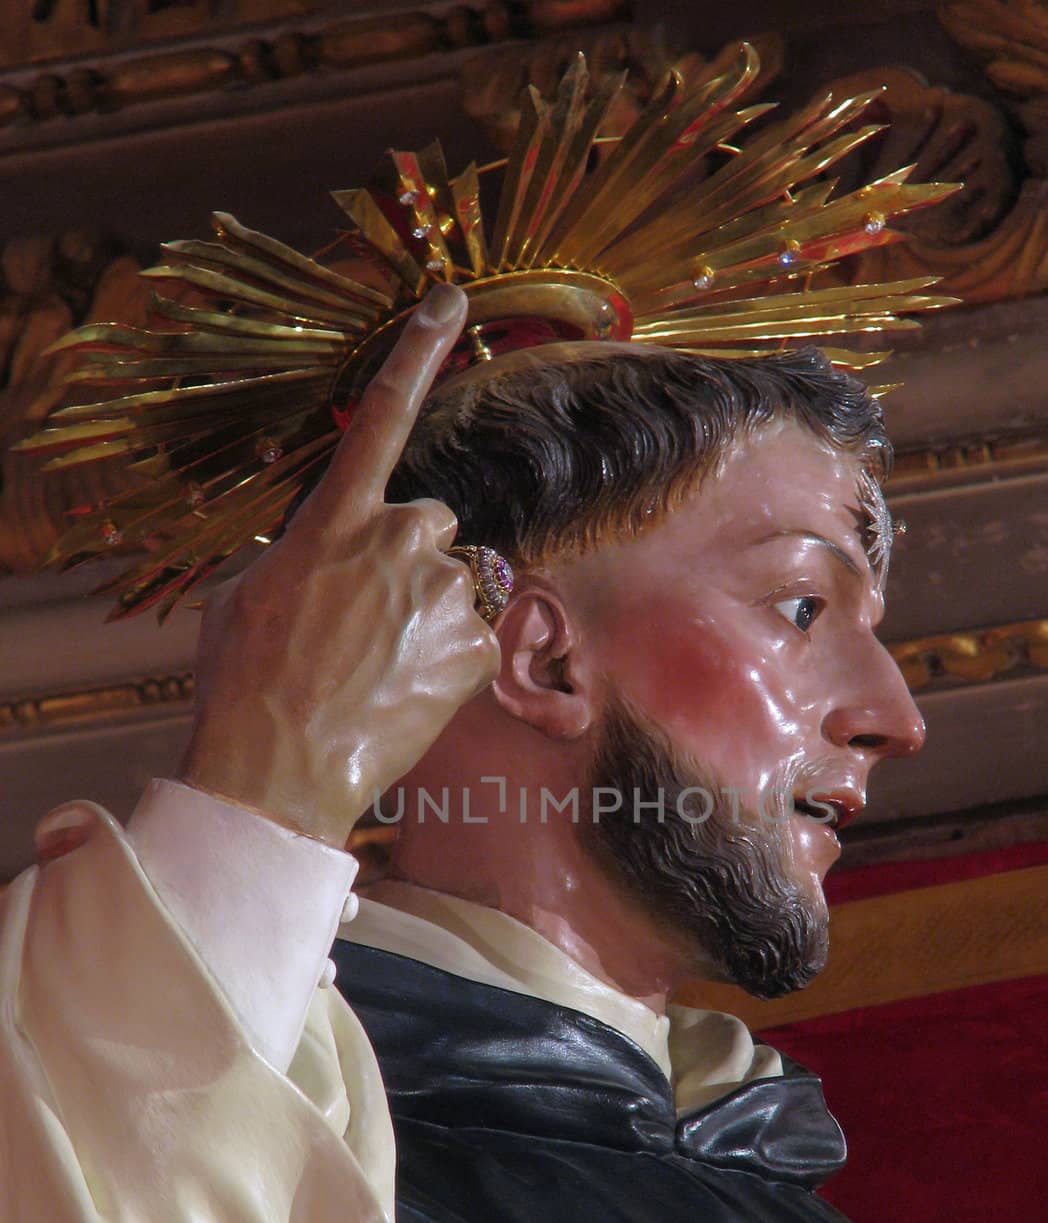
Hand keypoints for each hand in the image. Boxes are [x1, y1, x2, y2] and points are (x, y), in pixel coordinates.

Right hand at [178, 283, 499, 847]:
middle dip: (409, 561)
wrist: (278, 766)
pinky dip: (449, 666)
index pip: (380, 418)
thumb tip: (321, 563)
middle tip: (367, 623)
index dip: (416, 353)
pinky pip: (472, 641)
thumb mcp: (244, 597)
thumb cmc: (245, 681)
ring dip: (426, 618)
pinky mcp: (473, 647)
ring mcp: (441, 593)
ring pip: (452, 587)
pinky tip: (407, 693)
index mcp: (333, 520)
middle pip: (430, 525)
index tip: (451, 300)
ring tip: (378, 670)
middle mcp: (397, 540)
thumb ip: (296, 556)